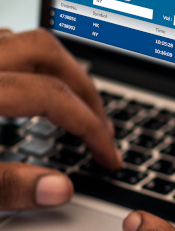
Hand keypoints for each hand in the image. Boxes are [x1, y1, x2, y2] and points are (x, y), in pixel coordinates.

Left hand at [0, 28, 120, 208]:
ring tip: (71, 104)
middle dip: (84, 88)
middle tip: (100, 126)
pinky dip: (23, 65)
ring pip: (21, 41)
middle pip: (45, 51)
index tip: (108, 158)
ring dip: (55, 70)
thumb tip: (59, 188)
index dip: (89, 129)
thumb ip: (6, 186)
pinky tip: (24, 92)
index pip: (52, 98)